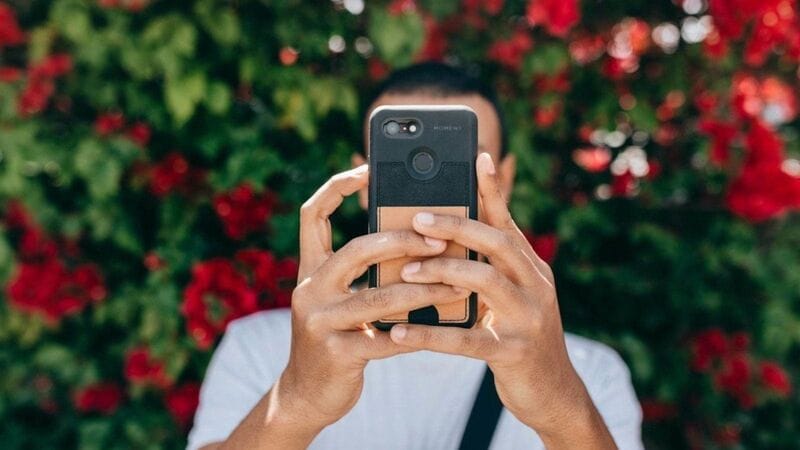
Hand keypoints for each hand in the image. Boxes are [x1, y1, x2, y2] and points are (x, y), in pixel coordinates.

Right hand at [277, 164, 468, 430]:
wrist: (308, 395)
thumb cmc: (336, 337)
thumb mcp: (339, 297)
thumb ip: (362, 271)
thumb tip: (416, 237)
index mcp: (311, 268)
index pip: (313, 214)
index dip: (337, 188)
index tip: (369, 170)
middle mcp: (309, 289)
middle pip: (356, 251)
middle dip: (402, 241)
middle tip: (440, 240)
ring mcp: (319, 322)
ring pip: (377, 297)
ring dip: (423, 289)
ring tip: (458, 284)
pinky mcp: (336, 354)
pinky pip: (384, 339)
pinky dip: (415, 332)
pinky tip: (442, 328)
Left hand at [387, 153, 615, 448]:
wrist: (553, 393)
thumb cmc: (520, 338)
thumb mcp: (513, 297)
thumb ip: (491, 268)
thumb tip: (452, 237)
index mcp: (532, 268)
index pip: (508, 222)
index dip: (492, 190)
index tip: (476, 157)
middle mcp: (537, 286)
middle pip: (498, 243)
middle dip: (457, 226)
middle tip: (417, 219)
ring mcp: (528, 318)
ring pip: (484, 282)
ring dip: (441, 272)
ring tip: (405, 273)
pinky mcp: (512, 353)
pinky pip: (465, 340)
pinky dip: (429, 334)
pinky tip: (399, 332)